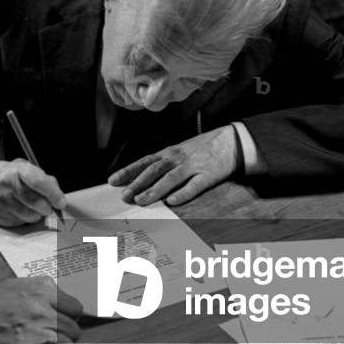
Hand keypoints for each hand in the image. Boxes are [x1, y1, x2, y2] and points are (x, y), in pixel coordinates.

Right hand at [0, 159, 66, 227]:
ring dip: (35, 214)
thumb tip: (57, 195)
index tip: (61, 202)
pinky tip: (16, 210)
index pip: (38, 182)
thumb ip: (41, 178)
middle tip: (47, 206)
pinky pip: (18, 224)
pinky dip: (22, 219)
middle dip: (47, 207)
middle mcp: (5, 185)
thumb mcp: (22, 168)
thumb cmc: (5, 175)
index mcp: (15, 170)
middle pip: (36, 203)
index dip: (53, 194)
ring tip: (29, 207)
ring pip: (30, 217)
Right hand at [0, 277, 81, 343]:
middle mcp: (44, 309)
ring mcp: (36, 331)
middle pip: (75, 330)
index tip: (62, 320)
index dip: (70, 317)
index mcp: (44, 290)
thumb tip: (65, 303)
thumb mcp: (21, 284)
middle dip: (66, 334)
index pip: (77, 308)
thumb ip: (45, 292)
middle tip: (52, 335)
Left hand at [108, 125, 239, 205]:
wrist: (231, 141)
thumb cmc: (203, 148)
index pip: (145, 161)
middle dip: (137, 183)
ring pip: (170, 178)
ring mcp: (193, 166)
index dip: (128, 171)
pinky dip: (183, 193)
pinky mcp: (208, 175)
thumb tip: (143, 177)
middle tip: (124, 195)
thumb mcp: (180, 151)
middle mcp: (178, 158)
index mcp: (169, 152)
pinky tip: (172, 202)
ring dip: (154, 189)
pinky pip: (194, 185)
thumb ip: (164, 162)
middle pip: (154, 170)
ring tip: (141, 200)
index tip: (113, 180)